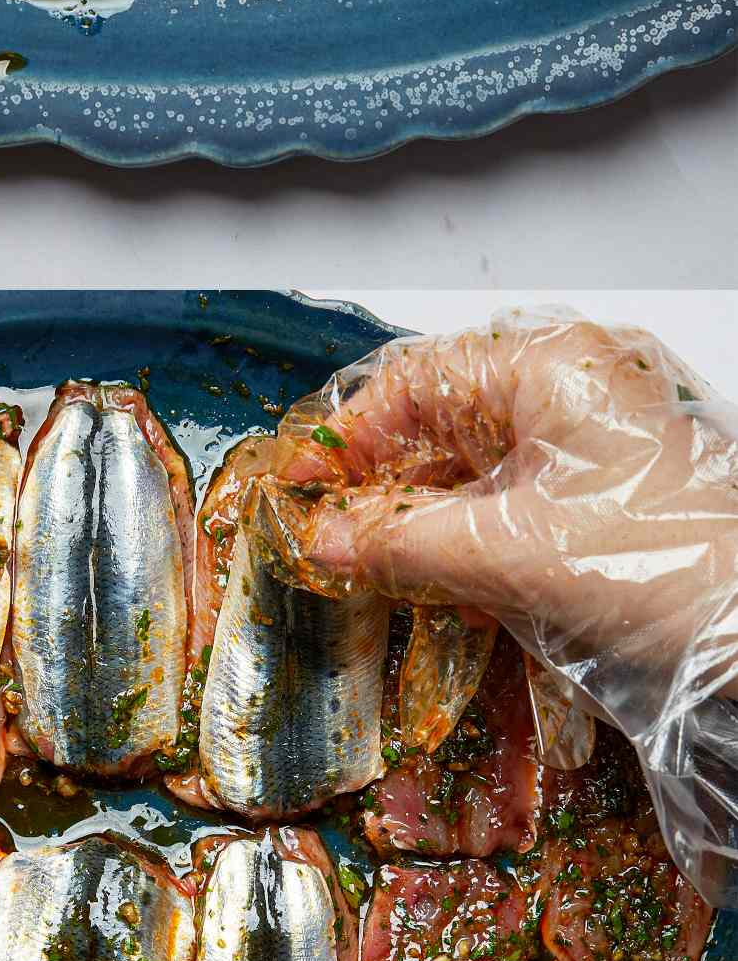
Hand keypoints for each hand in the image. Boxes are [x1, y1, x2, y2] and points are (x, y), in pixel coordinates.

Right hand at [262, 315, 737, 697]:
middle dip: (378, 485)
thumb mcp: (506, 552)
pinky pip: (499, 509)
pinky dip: (460, 545)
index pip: (414, 380)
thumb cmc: (657, 565)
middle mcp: (560, 396)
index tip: (303, 484)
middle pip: (436, 425)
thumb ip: (399, 543)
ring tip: (373, 571)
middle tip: (326, 535)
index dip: (349, 432)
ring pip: (465, 473)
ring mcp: (578, 450)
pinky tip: (439, 589)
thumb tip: (317, 541)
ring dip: (415, 525)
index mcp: (543, 371)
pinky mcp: (589, 504)